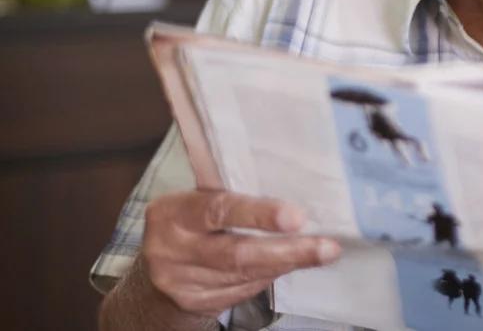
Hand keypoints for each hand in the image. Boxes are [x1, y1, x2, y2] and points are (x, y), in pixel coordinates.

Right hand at [141, 190, 340, 316]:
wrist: (155, 270)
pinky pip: (242, 291)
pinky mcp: (194, 302)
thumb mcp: (198, 200)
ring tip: (321, 254)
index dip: (259, 214)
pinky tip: (291, 266)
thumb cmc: (192, 222)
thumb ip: (229, 191)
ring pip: (244, 275)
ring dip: (287, 264)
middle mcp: (170, 249)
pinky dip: (270, 277)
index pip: (218, 210)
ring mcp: (180, 281)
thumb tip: (290, 179)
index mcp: (172, 212)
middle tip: (327, 247)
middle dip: (287, 250)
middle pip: (236, 253)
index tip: (296, 217)